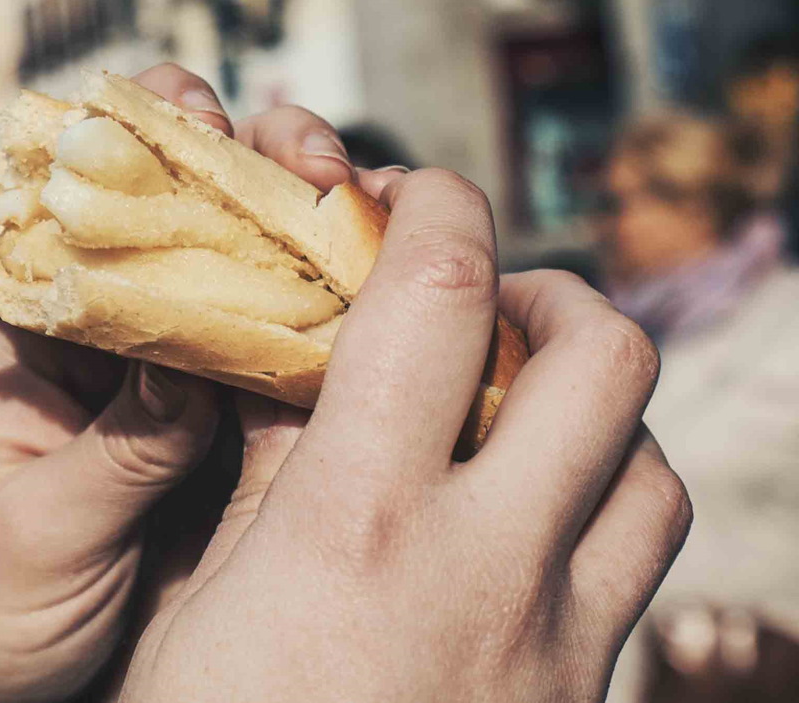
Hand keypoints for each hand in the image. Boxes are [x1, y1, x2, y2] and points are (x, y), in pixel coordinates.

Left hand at [0, 64, 399, 702]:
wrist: (28, 694)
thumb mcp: (40, 530)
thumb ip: (116, 448)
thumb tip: (195, 366)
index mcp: (40, 341)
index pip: (84, 213)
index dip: (136, 145)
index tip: (190, 108)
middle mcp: (123, 339)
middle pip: (185, 221)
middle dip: (243, 165)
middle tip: (301, 152)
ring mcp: (194, 379)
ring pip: (255, 277)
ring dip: (307, 225)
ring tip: (357, 196)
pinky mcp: (247, 431)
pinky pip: (298, 361)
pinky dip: (343, 321)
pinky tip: (387, 288)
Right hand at [120, 170, 692, 702]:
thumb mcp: (197, 602)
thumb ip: (263, 471)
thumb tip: (306, 366)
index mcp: (357, 522)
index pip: (438, 296)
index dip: (434, 207)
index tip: (404, 195)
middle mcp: (485, 565)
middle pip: (603, 354)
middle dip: (552, 289)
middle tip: (482, 303)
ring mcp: (559, 637)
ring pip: (651, 460)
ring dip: (594, 402)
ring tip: (512, 404)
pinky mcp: (586, 689)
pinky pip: (645, 560)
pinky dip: (610, 497)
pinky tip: (530, 512)